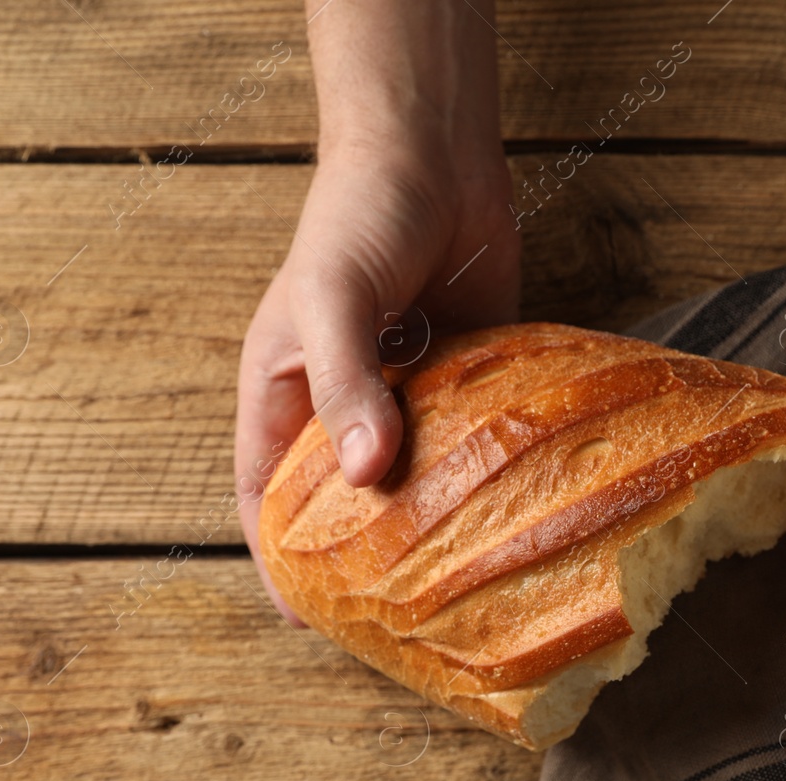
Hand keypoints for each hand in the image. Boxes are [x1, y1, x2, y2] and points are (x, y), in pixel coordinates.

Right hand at [235, 0, 519, 620]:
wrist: (434, 154)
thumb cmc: (358, 217)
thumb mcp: (332, 300)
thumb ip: (346, 383)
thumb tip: (367, 473)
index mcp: (285, 397)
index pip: (270, 499)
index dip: (282, 563)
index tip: (312, 621)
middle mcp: (345, 408)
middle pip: (346, 503)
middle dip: (366, 558)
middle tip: (401, 620)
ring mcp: (408, 397)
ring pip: (416, 480)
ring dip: (435, 524)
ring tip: (463, 586)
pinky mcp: (467, 381)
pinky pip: (472, 441)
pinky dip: (487, 477)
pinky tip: (516, 516)